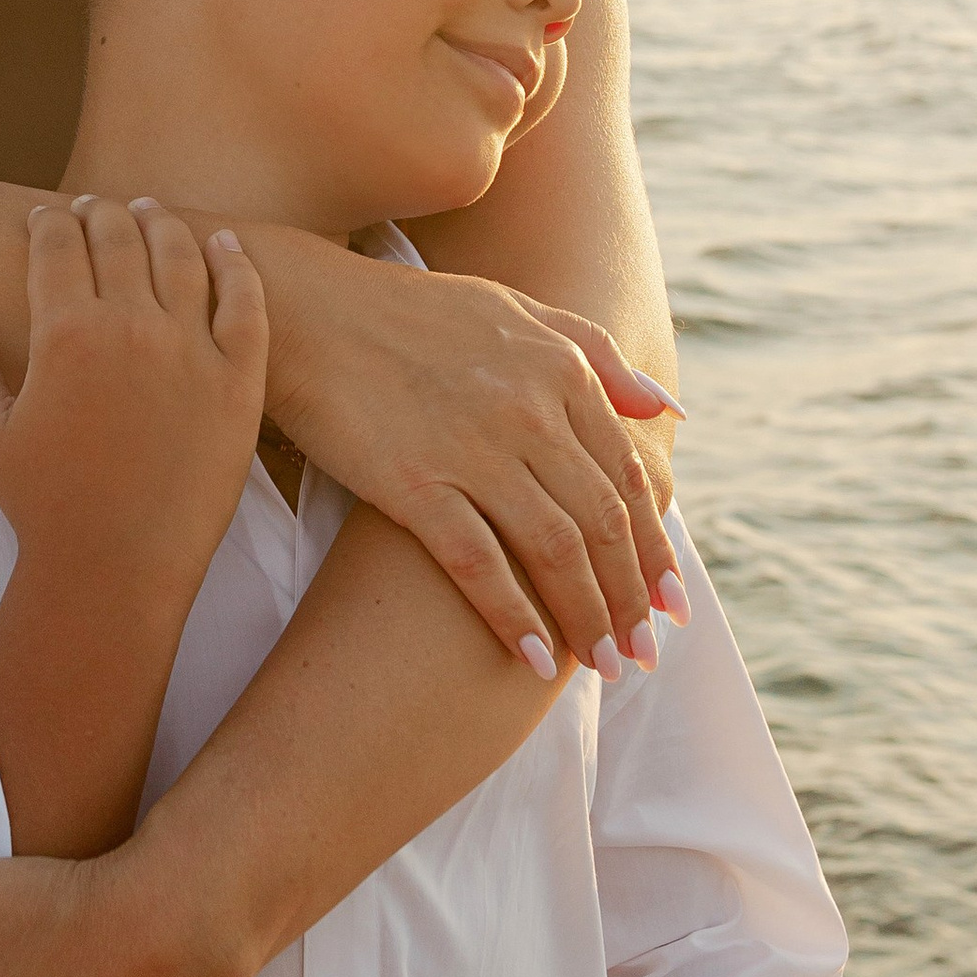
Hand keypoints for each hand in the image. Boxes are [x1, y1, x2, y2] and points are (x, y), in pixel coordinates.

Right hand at [0, 197, 267, 628]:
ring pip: (181, 257)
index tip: (47, 215)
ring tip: (152, 212)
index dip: (50, 221)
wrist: (117, 566)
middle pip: (119, 238)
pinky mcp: (240, 381)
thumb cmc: (44, 505)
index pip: (57, 245)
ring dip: (162, 224)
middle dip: (103, 214)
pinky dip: (235, 265)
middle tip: (98, 208)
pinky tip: (224, 244)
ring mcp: (192, 350)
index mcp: (64, 332)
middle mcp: (131, 326)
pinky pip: (246, 304)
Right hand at [251, 234, 683, 682]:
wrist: (306, 313)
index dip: (654, 549)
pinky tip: (534, 659)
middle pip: (602, 522)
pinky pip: (479, 563)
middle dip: (632, 599)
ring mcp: (472, 448)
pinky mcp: (414, 483)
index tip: (670, 604)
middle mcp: (529, 411)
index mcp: (560, 371)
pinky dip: (514, 616)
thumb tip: (667, 410)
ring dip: (589, 617)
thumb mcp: (515, 310)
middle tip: (645, 656)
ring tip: (605, 666)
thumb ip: (596, 356)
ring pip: (556, 549)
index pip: (629, 477)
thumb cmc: (409, 314)